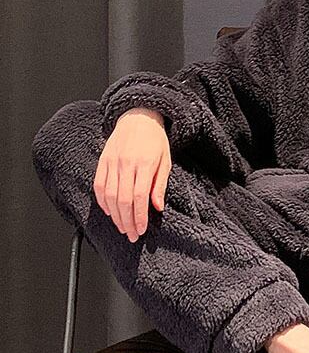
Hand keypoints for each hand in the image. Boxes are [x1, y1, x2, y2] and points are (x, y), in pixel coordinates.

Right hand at [93, 108, 171, 242]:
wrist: (138, 117)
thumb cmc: (155, 140)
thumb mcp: (166, 161)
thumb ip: (160, 185)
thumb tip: (157, 207)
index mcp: (145, 164)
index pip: (139, 197)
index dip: (139, 217)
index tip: (141, 230)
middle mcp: (126, 163)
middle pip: (123, 200)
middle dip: (127, 221)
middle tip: (132, 235)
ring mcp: (112, 162)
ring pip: (109, 195)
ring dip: (115, 215)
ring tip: (122, 227)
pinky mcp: (102, 161)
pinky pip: (99, 185)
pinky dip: (102, 201)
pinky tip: (109, 212)